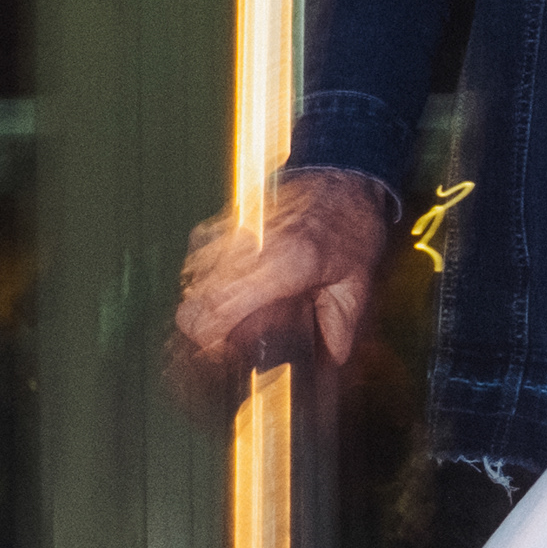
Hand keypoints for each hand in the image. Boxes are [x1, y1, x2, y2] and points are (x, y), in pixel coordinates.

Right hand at [169, 170, 393, 400]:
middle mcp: (248, 249)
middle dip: (204, 337)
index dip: (209, 347)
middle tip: (229, 349)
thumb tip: (327, 369)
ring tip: (237, 320)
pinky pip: (196, 267)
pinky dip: (207, 286)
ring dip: (206, 312)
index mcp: (285, 264)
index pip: (217, 314)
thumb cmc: (351, 226)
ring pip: (189, 289)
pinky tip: (235, 293)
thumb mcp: (357, 285)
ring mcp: (229, 235)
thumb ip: (339, 332)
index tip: (222, 363)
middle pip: (192, 309)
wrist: (342, 177)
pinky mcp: (220, 228)